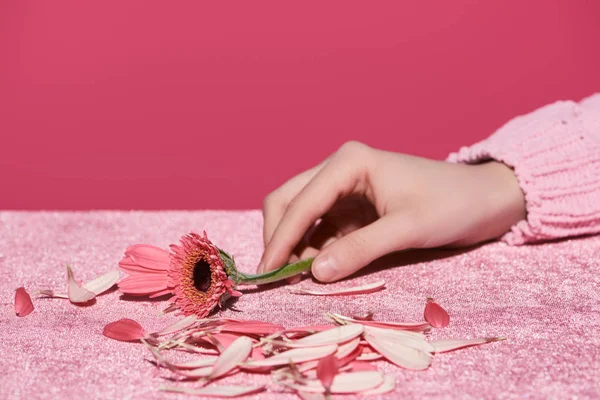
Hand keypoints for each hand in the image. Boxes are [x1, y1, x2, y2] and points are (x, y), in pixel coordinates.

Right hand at [258, 141, 525, 282]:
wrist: (485, 199)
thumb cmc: (452, 205)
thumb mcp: (407, 229)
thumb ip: (359, 250)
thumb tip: (313, 274)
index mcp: (349, 162)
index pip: (301, 202)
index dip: (280, 239)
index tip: (266, 274)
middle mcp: (339, 169)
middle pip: (288, 201)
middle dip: (278, 237)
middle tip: (273, 277)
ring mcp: (344, 188)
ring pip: (300, 215)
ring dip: (293, 245)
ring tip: (292, 279)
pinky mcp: (352, 206)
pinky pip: (320, 228)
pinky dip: (312, 248)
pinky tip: (315, 270)